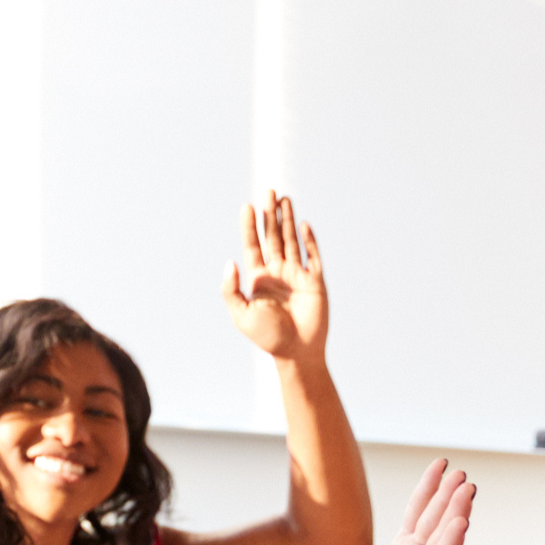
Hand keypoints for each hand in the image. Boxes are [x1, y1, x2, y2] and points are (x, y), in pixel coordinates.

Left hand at [218, 192, 329, 363]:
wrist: (297, 353)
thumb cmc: (267, 337)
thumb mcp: (241, 314)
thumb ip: (231, 290)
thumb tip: (229, 262)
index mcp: (259, 279)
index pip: (253, 246)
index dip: (250, 226)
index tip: (247, 206)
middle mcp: (277, 273)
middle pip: (273, 237)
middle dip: (270, 215)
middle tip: (268, 191)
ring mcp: (297, 275)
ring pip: (291, 241)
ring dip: (288, 220)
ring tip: (284, 199)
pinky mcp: (315, 281)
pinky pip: (312, 256)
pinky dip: (308, 240)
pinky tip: (303, 225)